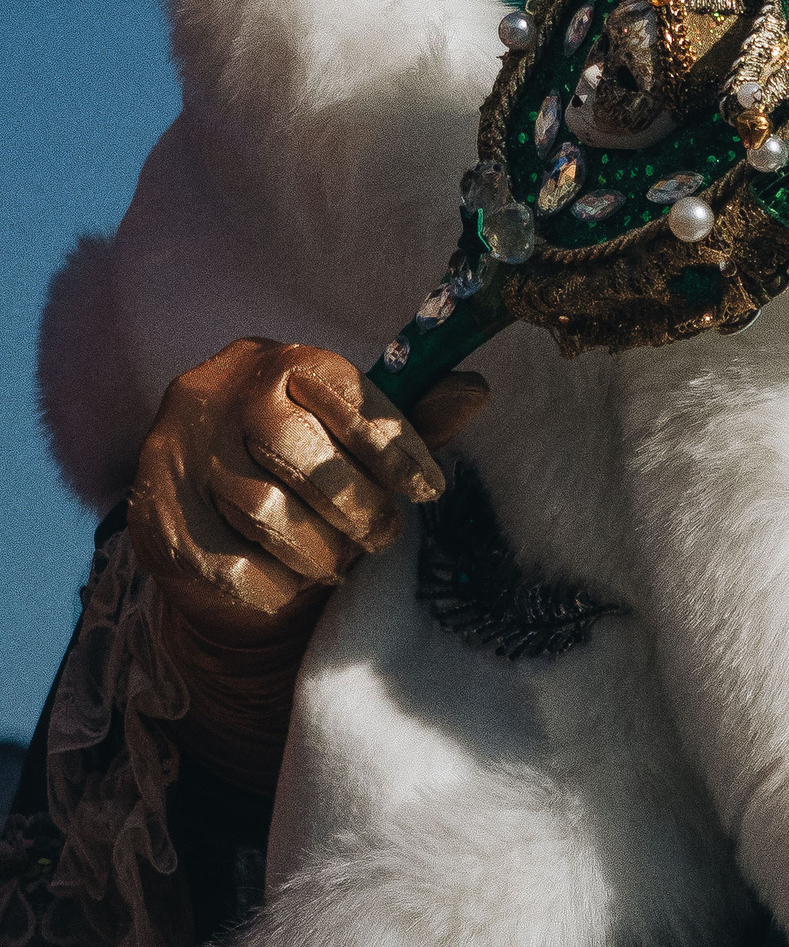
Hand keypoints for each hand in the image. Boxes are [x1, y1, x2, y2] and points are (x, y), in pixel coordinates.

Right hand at [132, 338, 487, 635]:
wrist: (200, 496)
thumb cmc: (298, 455)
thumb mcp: (351, 427)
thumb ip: (409, 416)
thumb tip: (475, 390)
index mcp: (283, 361)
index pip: (348, 396)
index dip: (396, 446)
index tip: (429, 489)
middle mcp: (224, 395)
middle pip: (301, 455)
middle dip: (356, 505)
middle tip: (383, 535)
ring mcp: (182, 453)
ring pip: (264, 512)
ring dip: (316, 549)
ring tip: (337, 560)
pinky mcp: (155, 515)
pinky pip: (226, 564)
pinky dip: (273, 584)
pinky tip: (292, 583)